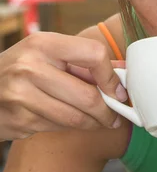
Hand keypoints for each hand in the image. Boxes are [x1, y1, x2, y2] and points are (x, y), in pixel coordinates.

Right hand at [0, 32, 127, 140]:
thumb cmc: (21, 69)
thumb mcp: (47, 53)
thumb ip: (83, 62)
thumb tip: (123, 74)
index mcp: (43, 43)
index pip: (93, 55)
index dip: (111, 76)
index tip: (118, 91)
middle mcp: (30, 67)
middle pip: (88, 96)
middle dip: (108, 111)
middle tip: (116, 117)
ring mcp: (21, 96)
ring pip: (75, 118)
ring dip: (94, 124)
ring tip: (100, 122)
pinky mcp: (18, 120)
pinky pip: (58, 128)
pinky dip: (70, 128)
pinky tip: (69, 121)